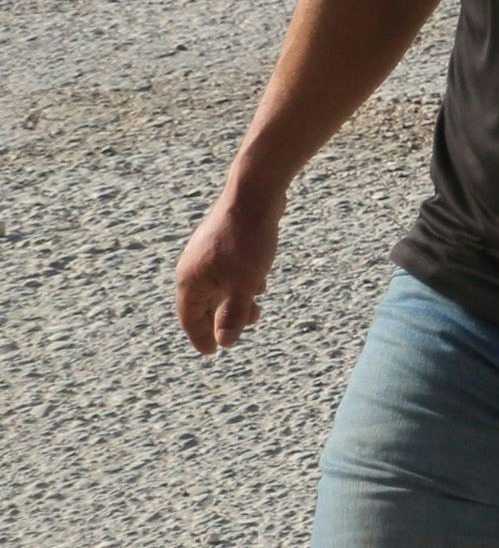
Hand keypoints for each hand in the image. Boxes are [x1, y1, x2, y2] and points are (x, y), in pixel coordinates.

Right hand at [174, 183, 282, 353]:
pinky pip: (228, 270)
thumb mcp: (244, 284)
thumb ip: (233, 315)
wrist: (255, 193)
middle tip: (248, 324)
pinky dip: (241, 281)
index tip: (212, 353)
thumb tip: (225, 343)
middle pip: (204, 303)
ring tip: (257, 308)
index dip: (201, 337)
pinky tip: (259, 283)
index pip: (189, 319)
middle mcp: (193, 267)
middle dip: (224, 318)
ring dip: (236, 299)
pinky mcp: (223, 242)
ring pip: (219, 286)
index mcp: (191, 281)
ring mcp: (207, 253)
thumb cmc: (248, 241)